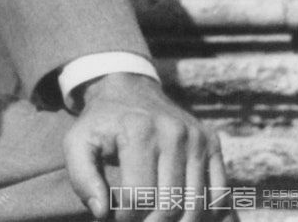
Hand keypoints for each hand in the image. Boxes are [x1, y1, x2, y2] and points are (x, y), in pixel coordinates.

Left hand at [64, 73, 227, 221]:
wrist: (128, 90)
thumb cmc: (101, 123)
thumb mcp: (78, 142)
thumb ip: (81, 177)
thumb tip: (101, 212)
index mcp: (139, 131)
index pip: (138, 196)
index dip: (124, 217)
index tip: (115, 218)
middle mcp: (174, 133)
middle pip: (170, 205)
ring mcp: (198, 138)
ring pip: (197, 206)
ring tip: (156, 220)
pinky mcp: (213, 143)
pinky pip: (219, 195)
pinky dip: (204, 214)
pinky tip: (182, 215)